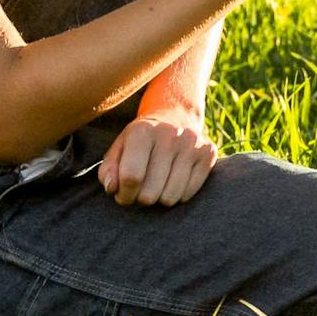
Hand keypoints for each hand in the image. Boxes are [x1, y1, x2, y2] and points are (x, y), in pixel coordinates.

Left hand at [98, 104, 218, 206]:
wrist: (174, 117)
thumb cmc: (140, 141)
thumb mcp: (119, 149)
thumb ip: (108, 170)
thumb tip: (112, 188)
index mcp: (142, 131)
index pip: (131, 177)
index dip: (124, 195)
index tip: (123, 195)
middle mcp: (170, 134)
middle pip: (150, 192)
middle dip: (141, 198)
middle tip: (141, 189)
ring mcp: (192, 143)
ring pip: (170, 197)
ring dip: (160, 198)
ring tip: (157, 185)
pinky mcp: (208, 152)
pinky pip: (188, 194)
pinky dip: (178, 194)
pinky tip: (173, 180)